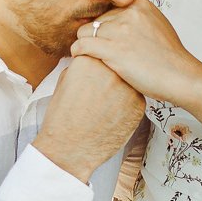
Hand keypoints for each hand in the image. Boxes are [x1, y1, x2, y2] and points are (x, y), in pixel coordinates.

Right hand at [34, 56, 146, 183]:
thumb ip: (82, 66)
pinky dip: (126, 105)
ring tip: (104, 105)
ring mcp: (128, 87)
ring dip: (119, 89)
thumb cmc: (62, 118)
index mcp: (90, 60)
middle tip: (99, 91)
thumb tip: (92, 60)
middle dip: (109, 75)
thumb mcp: (65, 81)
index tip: (91, 78)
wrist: (70, 148)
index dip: (96, 66)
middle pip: (115, 64)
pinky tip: (111, 116)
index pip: (99, 52)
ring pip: (127, 80)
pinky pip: (134, 98)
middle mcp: (112, 70)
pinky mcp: (139, 105)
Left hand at [69, 0, 201, 106]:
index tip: (107, 40)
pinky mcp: (113, 49)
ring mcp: (121, 31)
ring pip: (85, 32)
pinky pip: (82, 45)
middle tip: (98, 53)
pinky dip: (77, 52)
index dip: (106, 28)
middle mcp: (130, 14)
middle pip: (96, 21)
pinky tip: (80, 59)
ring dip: (84, 44)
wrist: (182, 77)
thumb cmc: (170, 59)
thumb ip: (139, 20)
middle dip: (96, 37)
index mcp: (141, 5)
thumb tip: (119, 21)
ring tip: (88, 57)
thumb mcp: (158, 27)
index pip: (109, 11)